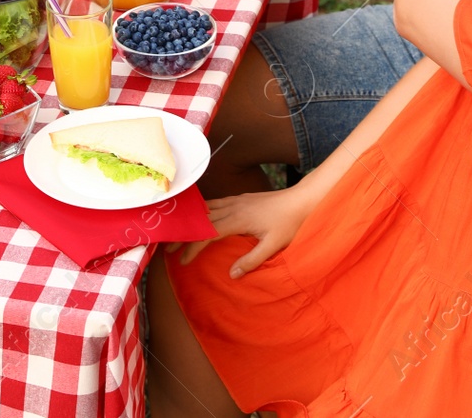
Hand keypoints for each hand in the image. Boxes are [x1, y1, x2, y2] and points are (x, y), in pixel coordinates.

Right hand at [169, 185, 314, 278]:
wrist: (303, 199)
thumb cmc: (290, 224)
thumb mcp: (273, 246)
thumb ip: (252, 260)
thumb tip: (231, 274)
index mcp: (238, 220)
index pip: (207, 234)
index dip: (192, 247)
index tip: (182, 261)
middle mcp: (233, 206)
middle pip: (201, 220)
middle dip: (184, 234)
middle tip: (168, 248)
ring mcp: (236, 200)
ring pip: (206, 208)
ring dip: (191, 221)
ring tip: (179, 232)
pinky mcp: (241, 197)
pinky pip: (215, 203)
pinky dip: (202, 211)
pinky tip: (200, 217)